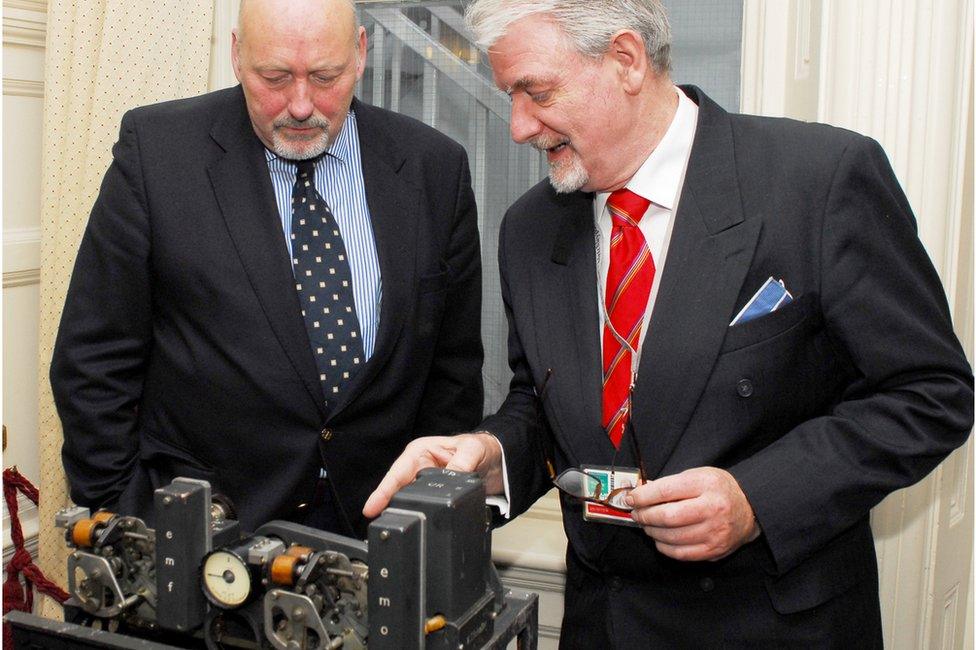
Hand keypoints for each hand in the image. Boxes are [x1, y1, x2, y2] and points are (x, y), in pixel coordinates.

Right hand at [362, 432, 503, 518]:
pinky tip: (414, 526)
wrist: (499, 461)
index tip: (371, 507)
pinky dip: (418, 515)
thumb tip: (451, 477)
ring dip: (402, 512)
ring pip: (408, 501)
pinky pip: (423, 507)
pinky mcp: (435, 496)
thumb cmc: (482, 447)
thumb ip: (460, 464)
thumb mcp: (471, 451)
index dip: (383, 491)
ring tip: (394, 527)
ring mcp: (426, 484)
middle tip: (382, 523)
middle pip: (398, 490)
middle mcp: (419, 468)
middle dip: (389, 506)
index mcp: (420, 452)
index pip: (397, 473)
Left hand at [625, 467, 759, 561]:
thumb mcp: (698, 475)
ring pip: (672, 537)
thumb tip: (641, 494)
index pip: (667, 491)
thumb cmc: (718, 490)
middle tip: (636, 514)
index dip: (643, 496)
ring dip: (652, 531)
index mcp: (707, 484)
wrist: (749, 510)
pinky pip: (680, 553)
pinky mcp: (713, 550)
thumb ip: (671, 484)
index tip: (631, 498)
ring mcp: (714, 532)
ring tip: (647, 525)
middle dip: (645, 516)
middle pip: (668, 516)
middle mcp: (713, 509)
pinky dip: (664, 546)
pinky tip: (660, 538)